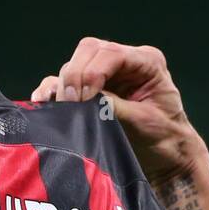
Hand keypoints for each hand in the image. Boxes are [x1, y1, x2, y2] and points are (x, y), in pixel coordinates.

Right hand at [30, 37, 200, 182]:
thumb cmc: (163, 139)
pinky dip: (49, 90)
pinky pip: (59, 81)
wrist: (164, 158)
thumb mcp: (143, 122)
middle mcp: (124, 62)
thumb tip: (85, 99)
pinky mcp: (86, 90)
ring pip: (73, 65)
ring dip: (64, 87)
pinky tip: (44, 104)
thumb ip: (115, 107)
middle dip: (75, 77)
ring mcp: (104, 74)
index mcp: (146, 62)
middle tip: (71, 105)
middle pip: (88, 51)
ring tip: (65, 111)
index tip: (83, 100)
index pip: (111, 54)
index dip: (91, 73)